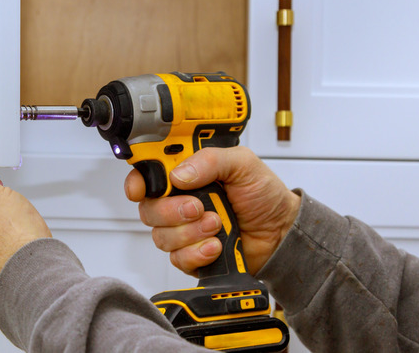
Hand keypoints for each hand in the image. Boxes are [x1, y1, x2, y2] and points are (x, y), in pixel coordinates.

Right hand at [124, 146, 299, 276]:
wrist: (282, 233)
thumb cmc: (264, 196)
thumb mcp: (242, 164)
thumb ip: (210, 160)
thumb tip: (178, 174)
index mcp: (186, 175)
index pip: (147, 175)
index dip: (137, 182)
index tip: (140, 189)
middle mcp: (178, 202)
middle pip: (148, 209)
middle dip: (171, 210)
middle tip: (198, 207)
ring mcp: (183, 230)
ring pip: (161, 236)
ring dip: (190, 232)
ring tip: (217, 224)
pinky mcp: (191, 255)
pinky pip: (177, 258)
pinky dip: (198, 253)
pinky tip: (216, 245)